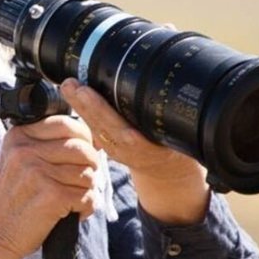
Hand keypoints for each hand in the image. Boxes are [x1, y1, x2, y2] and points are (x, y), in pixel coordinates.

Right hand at [0, 115, 102, 258]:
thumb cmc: (12, 198)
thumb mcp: (19, 159)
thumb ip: (48, 144)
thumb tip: (94, 141)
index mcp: (20, 135)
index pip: (67, 124)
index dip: (85, 139)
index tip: (85, 153)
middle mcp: (26, 150)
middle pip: (82, 149)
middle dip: (91, 166)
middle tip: (82, 180)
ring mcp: (38, 172)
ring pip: (88, 174)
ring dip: (86, 190)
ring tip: (72, 199)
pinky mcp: (51, 196)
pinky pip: (87, 197)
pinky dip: (86, 208)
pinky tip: (72, 213)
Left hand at [60, 78, 209, 224]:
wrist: (167, 172)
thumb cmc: (176, 148)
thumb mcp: (182, 140)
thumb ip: (176, 124)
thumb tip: (188, 89)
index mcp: (149, 150)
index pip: (129, 136)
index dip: (113, 122)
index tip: (98, 103)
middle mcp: (129, 151)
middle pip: (106, 128)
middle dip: (90, 107)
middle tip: (75, 86)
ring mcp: (116, 150)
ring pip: (96, 128)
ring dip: (80, 107)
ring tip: (69, 86)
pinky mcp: (108, 146)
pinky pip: (93, 129)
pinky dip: (82, 112)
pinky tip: (72, 95)